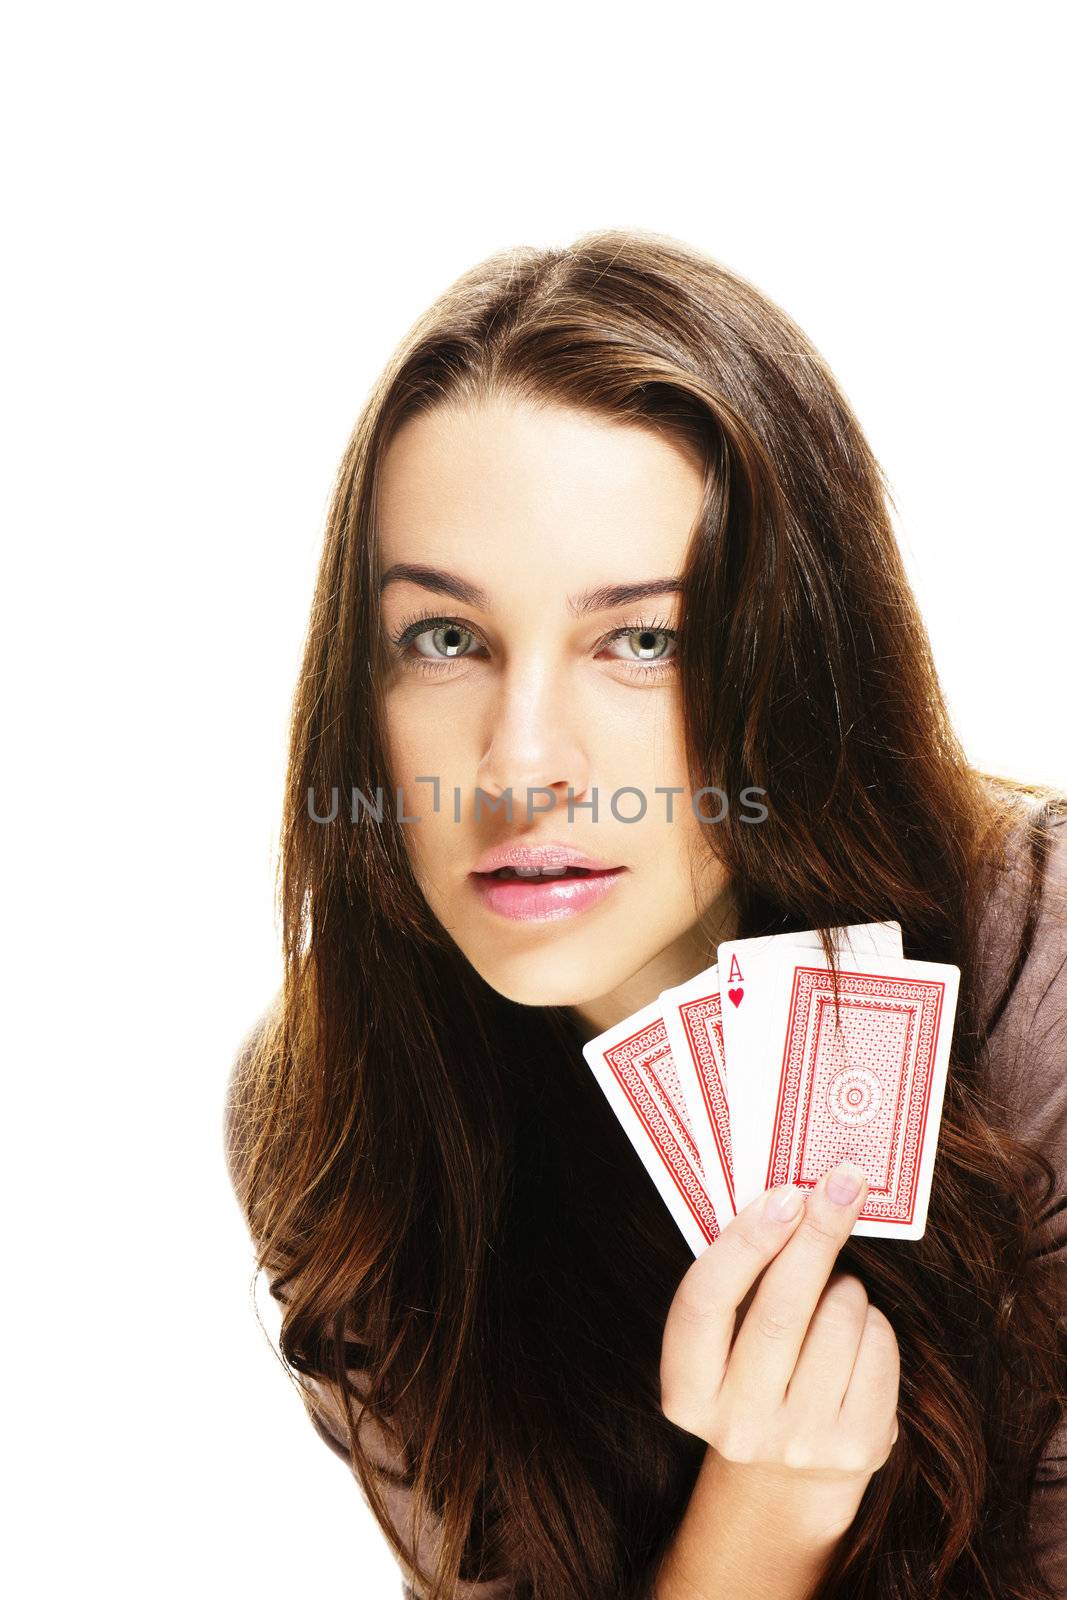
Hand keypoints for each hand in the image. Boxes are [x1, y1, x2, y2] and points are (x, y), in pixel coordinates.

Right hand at [659, 1161, 899, 1537]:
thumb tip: (792, 1195)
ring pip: (838, 1319)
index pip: (705, 1302)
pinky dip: (872, 1321)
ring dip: (844, 1284)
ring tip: (830, 1295)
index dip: (744, 1243)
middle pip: (780, 1309)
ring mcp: (798, 1442)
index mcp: (686, 1391)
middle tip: (842, 1182)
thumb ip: (739, 1278)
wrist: (791, 1473)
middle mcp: (736, 1426)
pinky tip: (853, 1333)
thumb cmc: (754, 1368)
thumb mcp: (726, 1338)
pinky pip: (878, 1347)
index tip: (784, 1194)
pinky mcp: (857, 1447)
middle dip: (816, 1234)